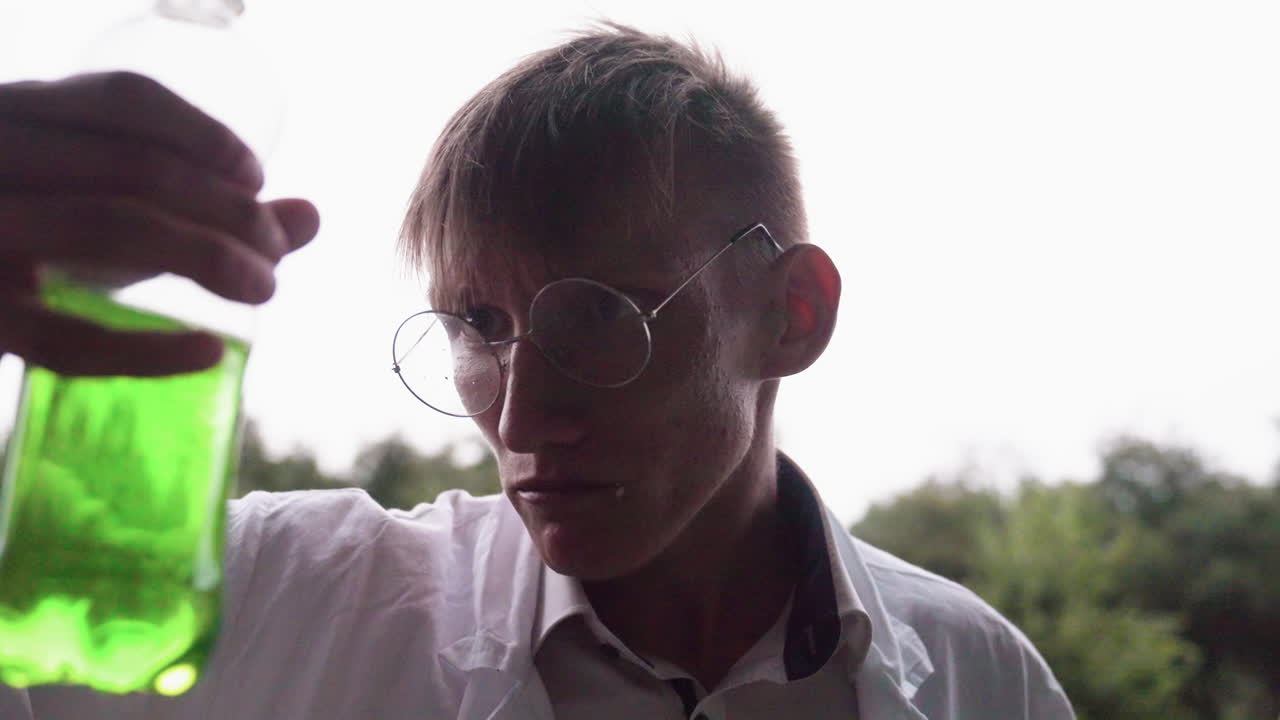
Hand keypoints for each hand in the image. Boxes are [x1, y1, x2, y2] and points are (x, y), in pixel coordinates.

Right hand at [0, 72, 319, 375]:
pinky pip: (68, 339)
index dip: (207, 137)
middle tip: (276, 251)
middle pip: (136, 168)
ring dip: (210, 256)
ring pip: (110, 227)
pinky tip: (208, 351)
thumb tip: (312, 216)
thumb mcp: (96, 198)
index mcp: (18, 115)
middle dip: (230, 211)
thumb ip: (202, 203)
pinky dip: (149, 349)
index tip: (254, 179)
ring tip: (262, 286)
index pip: (126, 100)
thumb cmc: (27, 228)